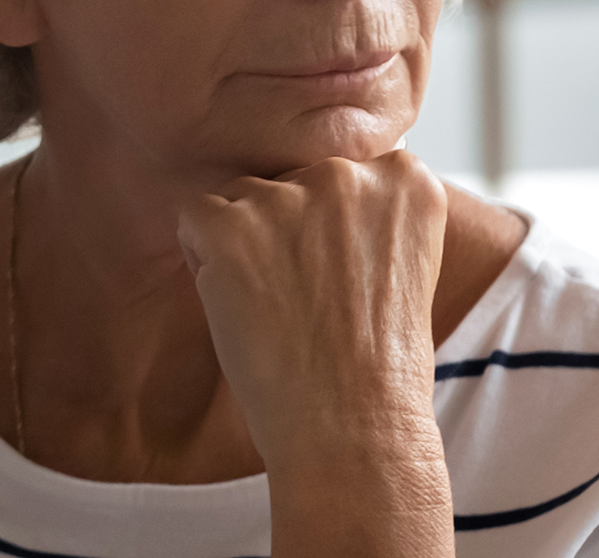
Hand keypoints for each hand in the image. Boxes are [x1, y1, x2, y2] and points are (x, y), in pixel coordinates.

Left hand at [176, 150, 453, 556]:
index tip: (348, 279)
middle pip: (287, 179)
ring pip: (240, 199)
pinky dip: (202, 260)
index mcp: (405, 178)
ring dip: (244, 246)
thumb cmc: (375, 360)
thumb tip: (302, 179)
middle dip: (286, 232)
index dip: (329, 228)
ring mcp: (288, 196)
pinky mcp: (230, 226)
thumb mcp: (396, 261)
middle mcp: (348, 173)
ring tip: (281, 308)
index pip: (339, 169)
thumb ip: (362, 208)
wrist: (356, 428)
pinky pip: (193, 218)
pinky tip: (241, 304)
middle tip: (312, 301)